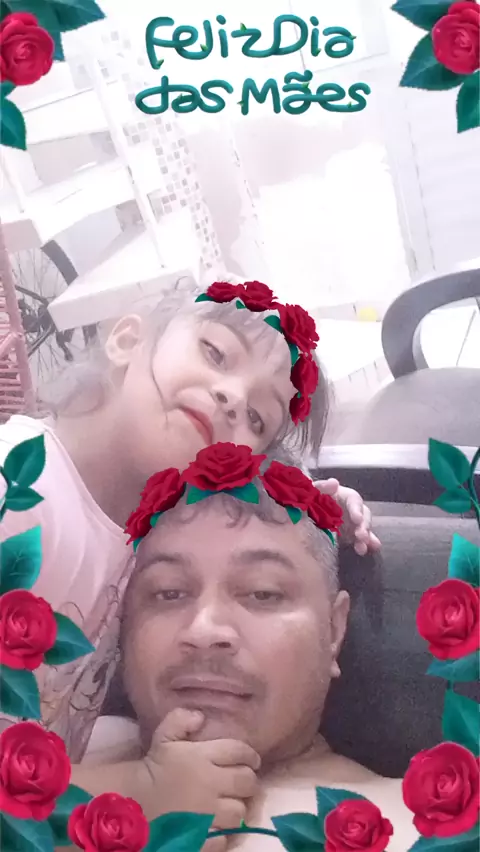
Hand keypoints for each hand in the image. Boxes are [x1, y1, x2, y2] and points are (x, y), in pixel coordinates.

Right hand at [138, 709, 260, 850]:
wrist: (130, 805)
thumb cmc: (152, 769)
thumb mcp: (164, 738)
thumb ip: (181, 720)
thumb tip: (200, 716)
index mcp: (202, 757)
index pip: (239, 752)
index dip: (250, 755)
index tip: (252, 760)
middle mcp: (210, 785)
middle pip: (247, 782)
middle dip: (248, 782)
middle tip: (242, 783)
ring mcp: (208, 815)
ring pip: (239, 812)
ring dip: (238, 808)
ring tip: (231, 806)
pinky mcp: (202, 838)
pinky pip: (225, 838)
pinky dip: (224, 834)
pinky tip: (217, 827)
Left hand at [315, 479, 380, 555]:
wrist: (307, 512)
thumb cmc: (313, 497)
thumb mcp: (314, 489)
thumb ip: (322, 486)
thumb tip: (334, 483)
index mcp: (345, 496)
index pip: (355, 500)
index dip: (357, 509)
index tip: (357, 519)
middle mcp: (353, 509)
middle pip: (364, 516)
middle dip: (364, 526)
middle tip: (361, 536)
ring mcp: (354, 523)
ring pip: (364, 529)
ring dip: (366, 538)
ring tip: (362, 548)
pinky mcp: (352, 535)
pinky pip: (362, 540)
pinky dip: (366, 545)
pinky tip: (364, 551)